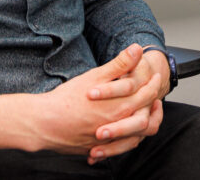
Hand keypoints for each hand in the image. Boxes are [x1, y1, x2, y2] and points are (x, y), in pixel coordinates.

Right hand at [0, 43, 160, 158]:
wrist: (44, 124)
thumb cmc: (68, 99)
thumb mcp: (95, 77)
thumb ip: (119, 64)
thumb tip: (137, 49)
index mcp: (120, 107)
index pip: (147, 96)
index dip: (153, 85)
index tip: (155, 77)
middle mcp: (118, 126)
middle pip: (146, 117)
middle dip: (153, 104)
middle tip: (154, 94)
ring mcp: (108, 141)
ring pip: (136, 137)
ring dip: (143, 124)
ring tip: (142, 113)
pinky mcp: (96, 149)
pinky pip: (118, 148)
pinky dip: (126, 140)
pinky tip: (122, 133)